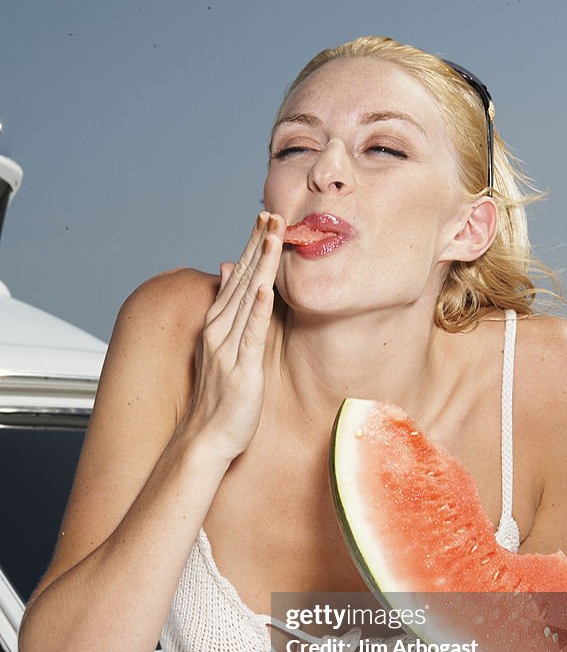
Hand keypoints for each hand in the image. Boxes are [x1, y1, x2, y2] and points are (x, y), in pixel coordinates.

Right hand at [182, 212, 282, 464]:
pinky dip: (258, 310)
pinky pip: (251, 335)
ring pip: (248, 299)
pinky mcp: (241, 369)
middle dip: (258, 245)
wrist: (206, 438)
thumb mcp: (225, 348)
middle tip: (272, 213)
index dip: (252, 247)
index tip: (265, 219)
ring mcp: (228, 349)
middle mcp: (220, 331)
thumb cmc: (221, 398)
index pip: (238, 278)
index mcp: (218, 325)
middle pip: (242, 280)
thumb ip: (231, 311)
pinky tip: (266, 289)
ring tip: (274, 236)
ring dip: (262, 266)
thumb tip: (233, 272)